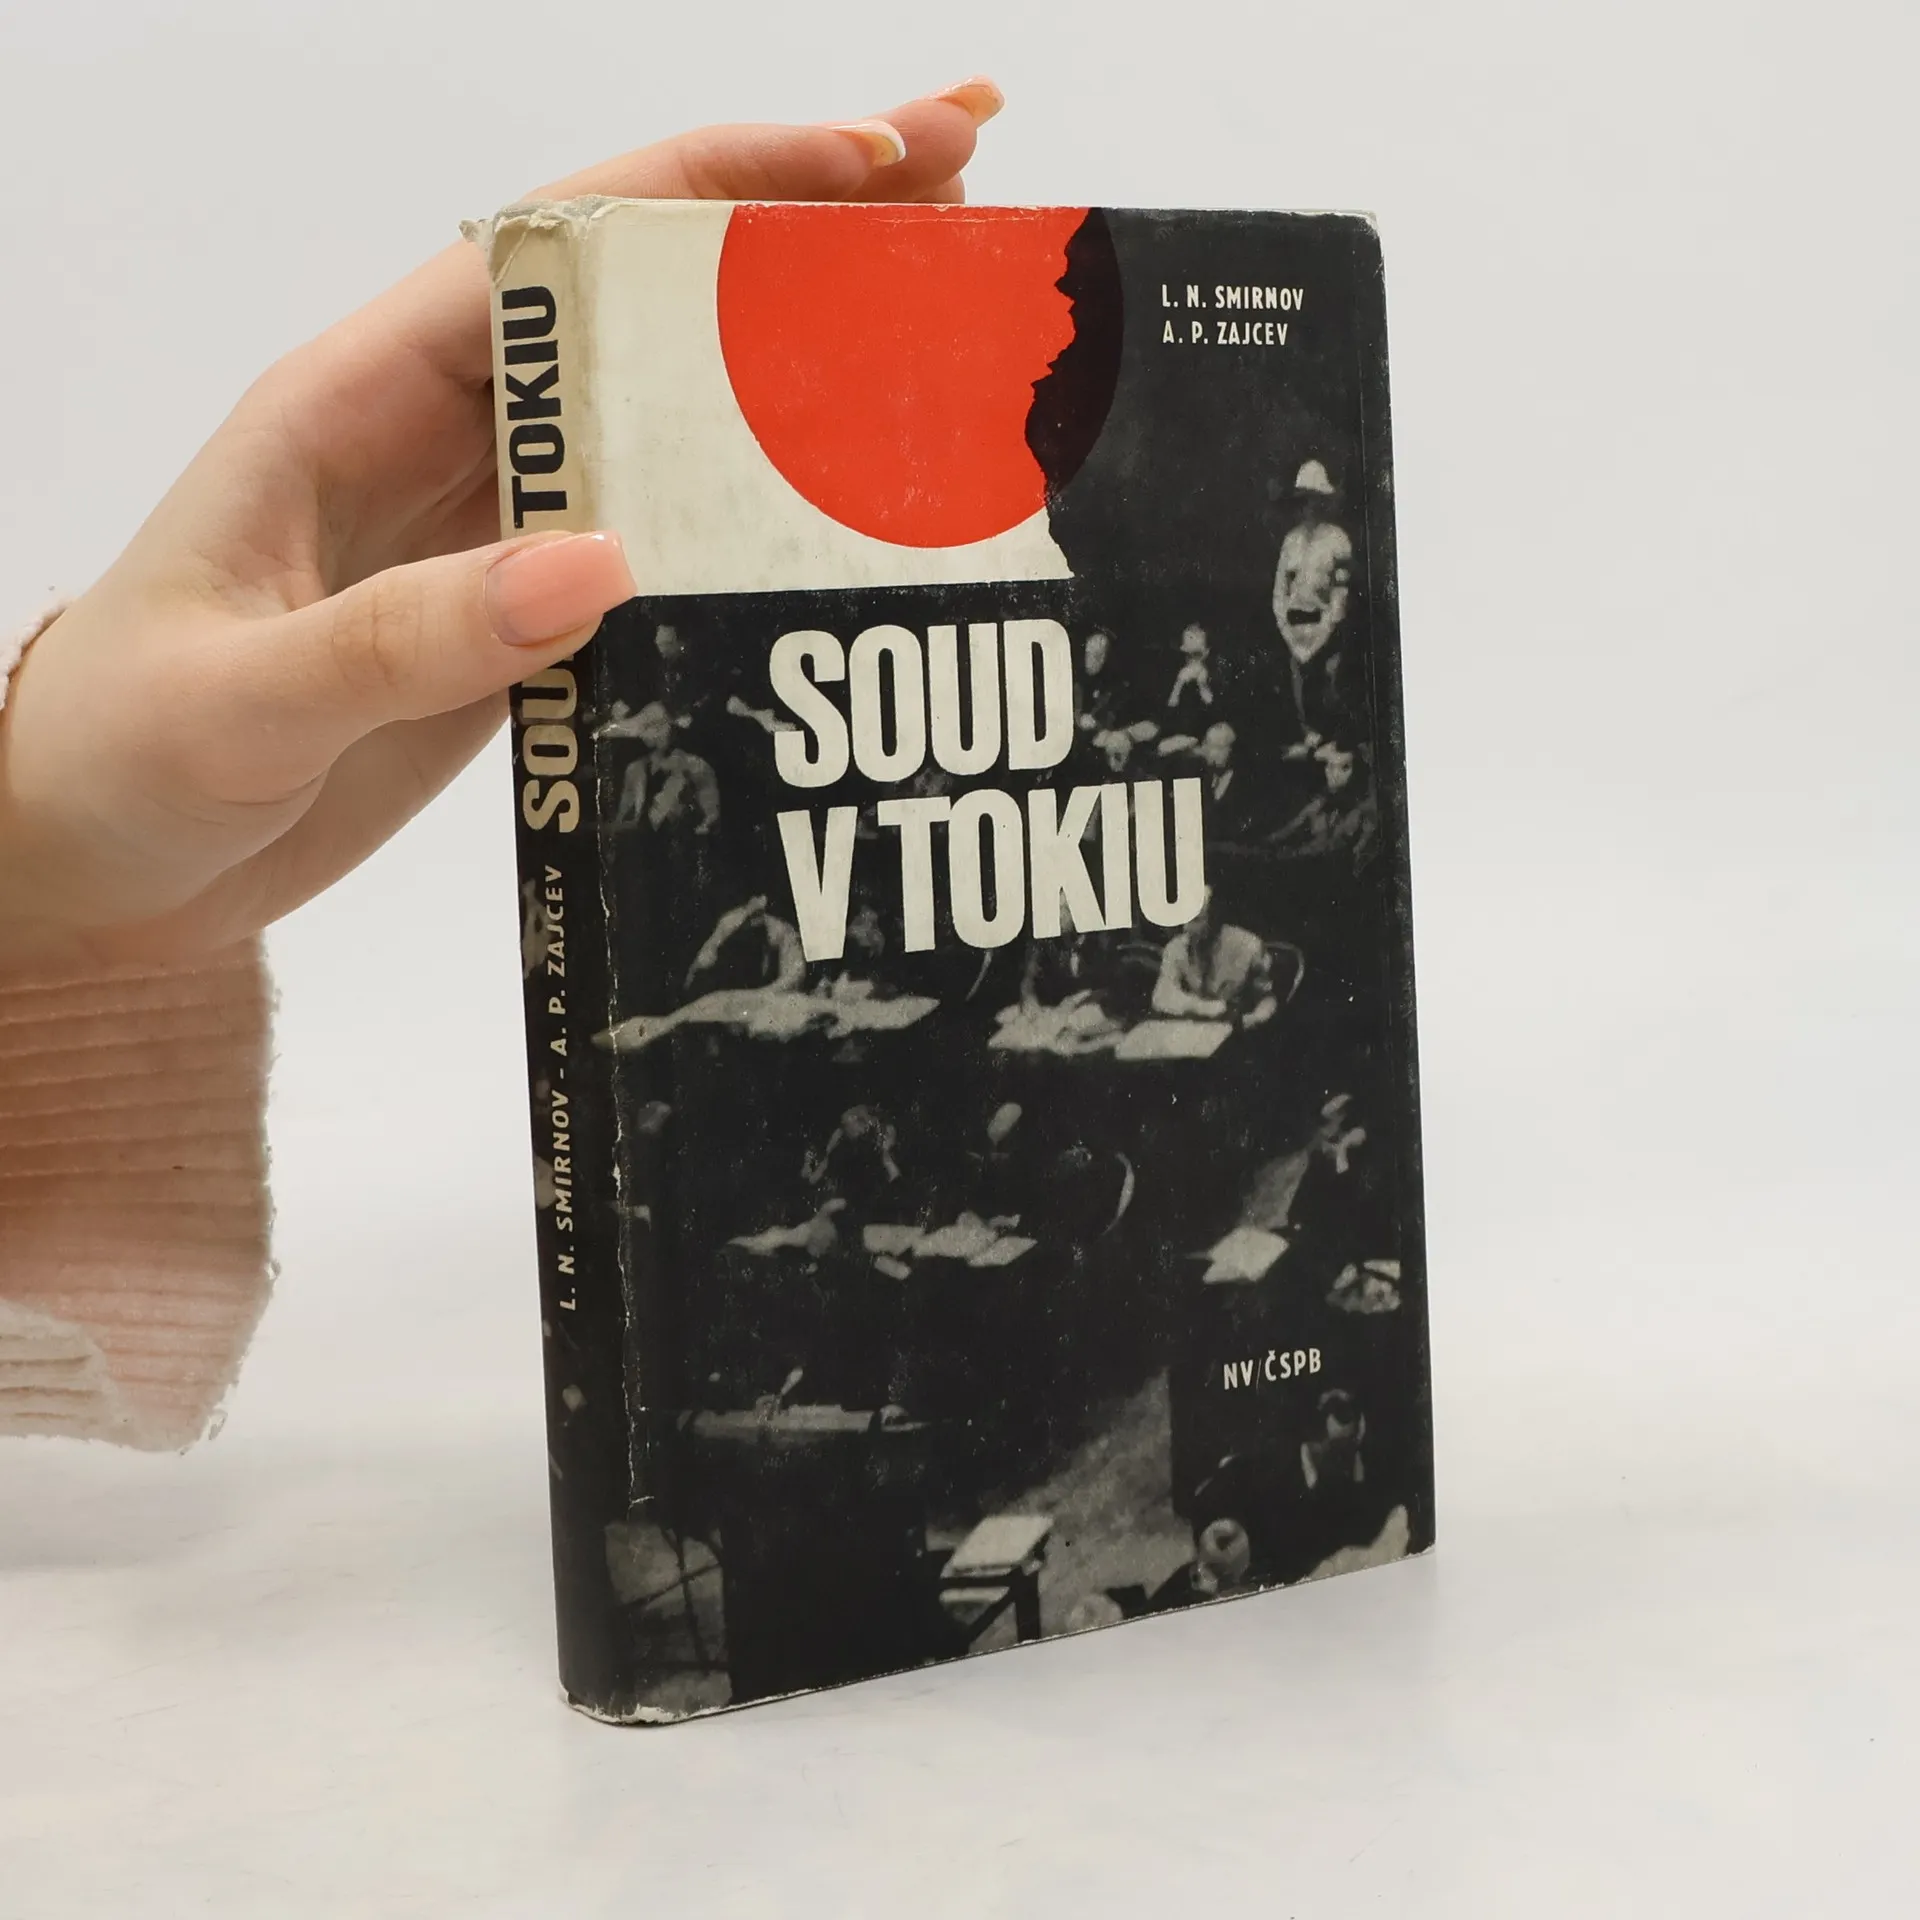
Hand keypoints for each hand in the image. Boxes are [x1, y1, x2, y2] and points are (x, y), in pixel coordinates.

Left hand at [0, 80, 1001, 972]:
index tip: (868, 156)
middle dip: (804, 226)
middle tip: (970, 186)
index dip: (720, 183)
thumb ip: (402, 635)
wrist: (93, 860)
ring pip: (675, 413)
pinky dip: (761, 517)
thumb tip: (600, 567)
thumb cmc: (122, 757)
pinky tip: (853, 522)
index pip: (563, 244)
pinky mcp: (523, 621)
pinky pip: (665, 543)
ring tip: (949, 332)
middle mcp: (448, 437)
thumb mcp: (241, 700)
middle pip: (651, 299)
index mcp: (362, 395)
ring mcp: (495, 529)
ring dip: (805, 370)